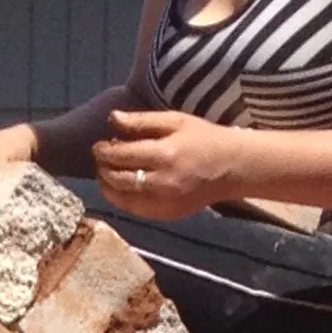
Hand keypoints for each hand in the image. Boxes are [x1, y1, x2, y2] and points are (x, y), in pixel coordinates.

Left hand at [94, 109, 234, 221]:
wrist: (233, 167)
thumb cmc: (203, 139)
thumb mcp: (175, 121)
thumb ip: (141, 121)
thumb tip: (112, 118)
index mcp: (165, 154)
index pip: (121, 155)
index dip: (104, 151)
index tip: (98, 145)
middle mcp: (163, 182)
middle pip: (118, 179)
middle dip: (103, 168)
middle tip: (100, 159)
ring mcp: (165, 202)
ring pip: (122, 199)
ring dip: (108, 186)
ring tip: (107, 173)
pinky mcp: (167, 214)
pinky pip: (135, 210)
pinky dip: (123, 199)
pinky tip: (122, 187)